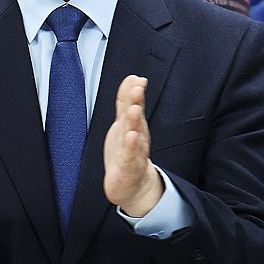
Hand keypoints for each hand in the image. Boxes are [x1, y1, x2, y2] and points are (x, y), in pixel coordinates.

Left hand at [103, 74, 162, 216]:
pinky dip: (132, 146)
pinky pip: (131, 155)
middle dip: (136, 102)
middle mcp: (137, 136)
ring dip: (135, 121)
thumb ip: (127, 101)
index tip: (136, 78)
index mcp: (134, 125)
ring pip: (135, 134)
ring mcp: (134, 151)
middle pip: (136, 117)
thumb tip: (132, 77)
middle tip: (137, 88)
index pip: (133, 106)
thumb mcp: (126, 123)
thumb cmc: (128, 152)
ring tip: (135, 109)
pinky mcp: (130, 167)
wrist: (133, 185)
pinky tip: (132, 137)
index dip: (133, 92)